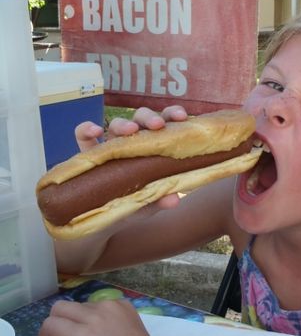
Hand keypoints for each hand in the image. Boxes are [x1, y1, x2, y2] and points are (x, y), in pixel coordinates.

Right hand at [74, 105, 188, 210]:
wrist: (105, 220)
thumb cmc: (134, 204)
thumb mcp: (148, 205)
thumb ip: (159, 200)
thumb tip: (174, 199)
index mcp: (154, 146)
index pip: (164, 123)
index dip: (172, 114)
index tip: (182, 118)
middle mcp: (133, 140)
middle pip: (141, 119)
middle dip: (150, 118)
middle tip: (158, 125)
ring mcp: (109, 145)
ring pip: (117, 124)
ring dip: (124, 124)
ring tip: (131, 130)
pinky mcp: (87, 152)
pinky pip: (83, 135)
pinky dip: (87, 129)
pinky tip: (95, 131)